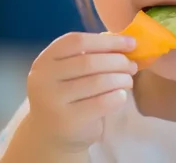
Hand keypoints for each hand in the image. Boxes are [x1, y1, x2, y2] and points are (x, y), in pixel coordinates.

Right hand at [26, 32, 137, 153]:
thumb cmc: (66, 95)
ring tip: (129, 80)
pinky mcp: (67, 121)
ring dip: (120, 79)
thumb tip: (122, 42)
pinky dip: (117, 97)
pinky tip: (122, 96)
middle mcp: (43, 78)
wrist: (49, 133)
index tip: (130, 43)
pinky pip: (101, 103)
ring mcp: (53, 100)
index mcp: (44, 59)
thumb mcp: (68, 72)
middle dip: (117, 61)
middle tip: (132, 65)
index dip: (107, 41)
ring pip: (97, 82)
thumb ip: (88, 56)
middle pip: (89, 62)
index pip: (77, 41)